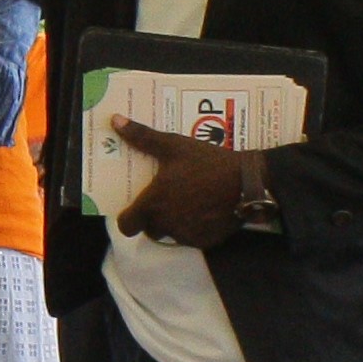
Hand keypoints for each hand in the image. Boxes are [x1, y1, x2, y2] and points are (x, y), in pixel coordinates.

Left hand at [110, 120, 252, 247]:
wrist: (247, 181)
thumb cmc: (206, 163)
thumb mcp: (173, 145)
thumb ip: (142, 136)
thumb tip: (115, 120)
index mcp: (153, 204)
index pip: (126, 225)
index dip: (128, 218)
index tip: (135, 207)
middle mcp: (166, 224)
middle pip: (149, 229)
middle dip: (153, 217)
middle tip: (165, 199)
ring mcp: (187, 235)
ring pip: (171, 234)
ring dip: (173, 223)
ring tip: (186, 201)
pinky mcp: (206, 241)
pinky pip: (192, 238)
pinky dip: (194, 228)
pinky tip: (204, 210)